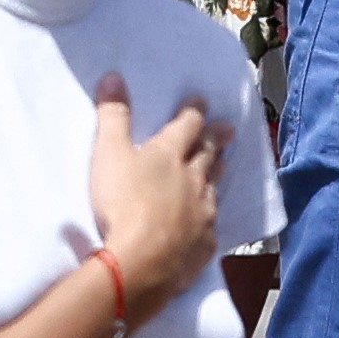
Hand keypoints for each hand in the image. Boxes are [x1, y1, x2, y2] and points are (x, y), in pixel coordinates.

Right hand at [83, 77, 231, 324]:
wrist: (143, 260)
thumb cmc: (122, 203)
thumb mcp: (108, 154)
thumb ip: (113, 116)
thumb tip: (114, 76)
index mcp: (169, 154)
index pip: (187, 125)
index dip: (194, 111)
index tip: (202, 101)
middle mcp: (193, 179)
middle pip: (208, 153)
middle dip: (217, 137)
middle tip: (230, 127)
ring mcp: (202, 213)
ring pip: (214, 186)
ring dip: (218, 172)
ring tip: (225, 162)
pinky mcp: (204, 244)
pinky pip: (211, 226)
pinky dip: (210, 217)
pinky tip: (210, 219)